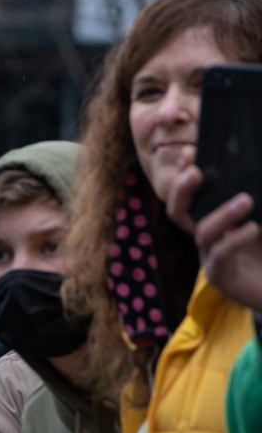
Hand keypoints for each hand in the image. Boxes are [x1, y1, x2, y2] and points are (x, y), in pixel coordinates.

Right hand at [169, 167, 261, 309]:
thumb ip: (259, 198)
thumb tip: (256, 179)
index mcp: (216, 221)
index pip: (191, 196)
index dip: (185, 177)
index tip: (190, 154)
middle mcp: (208, 238)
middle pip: (179, 213)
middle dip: (182, 191)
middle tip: (195, 172)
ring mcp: (211, 258)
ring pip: (202, 232)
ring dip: (222, 214)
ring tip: (246, 201)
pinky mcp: (222, 278)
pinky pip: (219, 255)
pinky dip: (233, 240)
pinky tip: (252, 229)